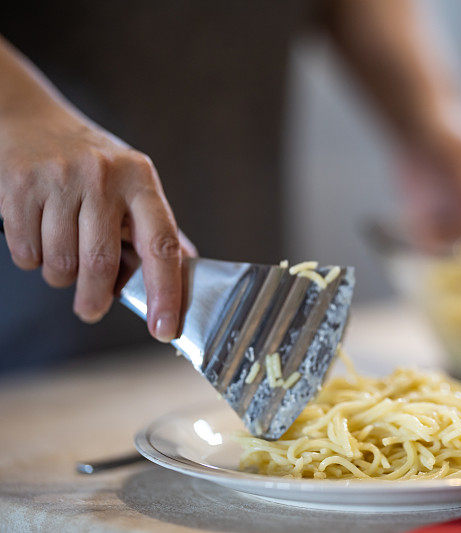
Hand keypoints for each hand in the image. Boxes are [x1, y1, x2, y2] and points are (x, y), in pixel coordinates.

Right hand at [0, 106, 194, 341]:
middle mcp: (104, 177)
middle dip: (96, 299)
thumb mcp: (135, 185)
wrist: (35, 121)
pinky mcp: (21, 185)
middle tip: (91, 310)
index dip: (166, 291)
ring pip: (60, 263)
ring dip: (61, 278)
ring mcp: (60, 179)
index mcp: (141, 180)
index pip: (162, 244)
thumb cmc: (95, 165)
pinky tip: (40, 241)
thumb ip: (157, 228)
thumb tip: (187, 271)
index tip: (165, 328)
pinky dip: (33, 261)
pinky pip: (27, 252)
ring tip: (64, 262)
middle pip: (101, 262)